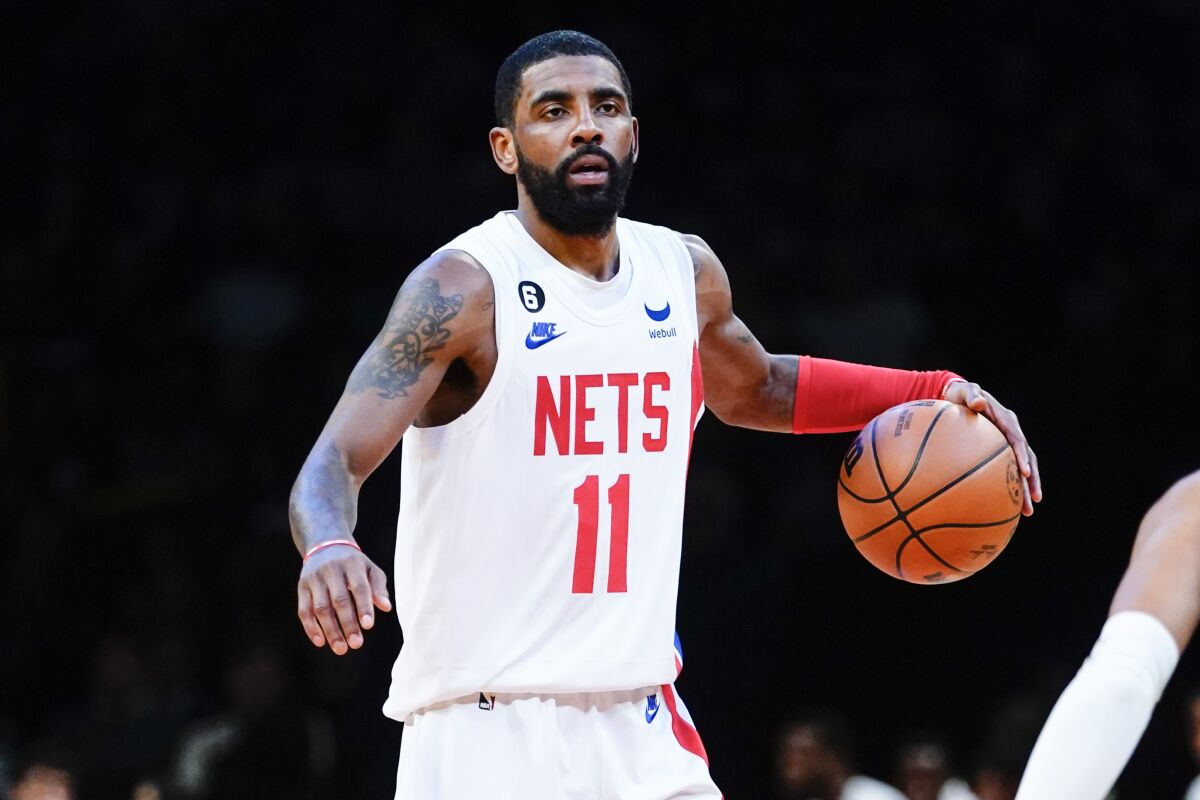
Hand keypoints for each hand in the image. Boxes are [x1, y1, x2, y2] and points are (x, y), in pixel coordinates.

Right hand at [297, 544, 391, 654]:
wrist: (325, 544)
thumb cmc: (353, 563)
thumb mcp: (370, 569)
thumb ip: (379, 588)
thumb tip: (386, 608)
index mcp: (352, 564)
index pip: (359, 586)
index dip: (364, 606)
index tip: (368, 625)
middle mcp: (331, 570)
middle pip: (339, 600)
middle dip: (348, 623)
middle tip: (356, 644)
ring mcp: (314, 578)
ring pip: (320, 608)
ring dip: (330, 630)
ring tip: (341, 648)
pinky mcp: (302, 586)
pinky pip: (304, 610)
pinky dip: (311, 627)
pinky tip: (320, 641)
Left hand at [943, 380, 1042, 515]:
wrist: (959, 396)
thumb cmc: (961, 394)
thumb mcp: (965, 392)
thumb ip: (972, 396)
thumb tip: (979, 402)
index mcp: (1006, 420)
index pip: (1018, 440)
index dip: (1022, 456)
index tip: (1024, 472)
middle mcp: (1012, 432)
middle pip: (1026, 460)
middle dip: (1031, 481)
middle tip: (1033, 502)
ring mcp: (1007, 443)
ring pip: (1022, 469)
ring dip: (1026, 489)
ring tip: (1027, 512)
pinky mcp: (1000, 451)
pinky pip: (1007, 470)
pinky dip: (1010, 485)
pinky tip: (1006, 506)